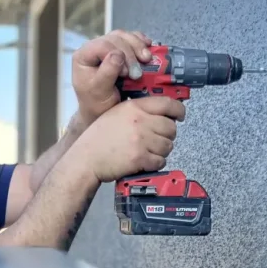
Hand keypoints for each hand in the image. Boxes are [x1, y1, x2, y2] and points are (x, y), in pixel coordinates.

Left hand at [70, 29, 154, 122]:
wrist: (103, 109)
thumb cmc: (97, 102)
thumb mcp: (99, 91)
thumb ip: (106, 73)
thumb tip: (117, 54)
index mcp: (83, 56)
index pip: (102, 45)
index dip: (117, 54)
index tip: (126, 73)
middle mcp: (93, 47)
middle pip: (115, 38)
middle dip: (131, 53)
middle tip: (138, 73)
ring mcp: (107, 46)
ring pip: (124, 36)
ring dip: (138, 46)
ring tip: (147, 59)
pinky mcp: (119, 48)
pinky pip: (131, 38)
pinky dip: (141, 42)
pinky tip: (149, 47)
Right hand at [71, 96, 185, 182]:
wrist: (86, 158)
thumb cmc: (98, 138)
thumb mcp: (116, 114)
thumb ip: (137, 111)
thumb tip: (159, 113)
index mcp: (134, 108)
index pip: (167, 104)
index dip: (178, 110)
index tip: (180, 115)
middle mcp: (140, 121)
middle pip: (171, 127)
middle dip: (167, 135)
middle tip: (158, 139)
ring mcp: (141, 140)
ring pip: (168, 145)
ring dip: (162, 150)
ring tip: (149, 151)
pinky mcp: (140, 157)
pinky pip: (160, 161)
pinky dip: (156, 163)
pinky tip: (145, 161)